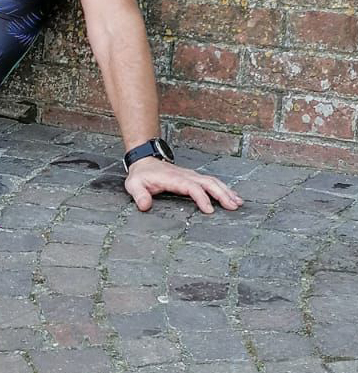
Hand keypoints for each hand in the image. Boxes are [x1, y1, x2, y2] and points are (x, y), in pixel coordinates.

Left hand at [124, 157, 243, 213]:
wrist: (145, 161)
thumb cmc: (141, 175)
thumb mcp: (134, 185)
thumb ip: (139, 195)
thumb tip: (144, 206)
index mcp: (173, 178)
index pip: (191, 187)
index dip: (201, 198)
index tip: (209, 210)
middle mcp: (186, 175)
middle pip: (208, 183)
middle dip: (221, 194)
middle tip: (233, 207)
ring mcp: (191, 175)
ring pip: (213, 181)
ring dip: (226, 191)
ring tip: (238, 203)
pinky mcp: (194, 178)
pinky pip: (212, 182)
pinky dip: (223, 189)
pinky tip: (233, 197)